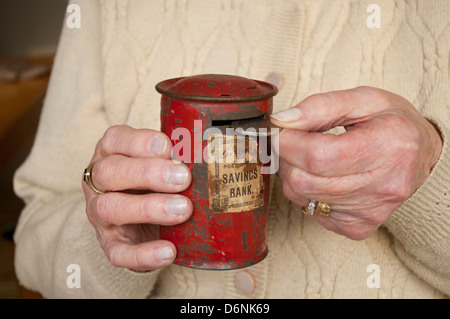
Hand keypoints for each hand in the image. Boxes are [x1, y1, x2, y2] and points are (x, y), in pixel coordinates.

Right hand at [82, 125, 192, 270]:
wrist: (146, 221)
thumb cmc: (156, 182)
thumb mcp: (163, 163)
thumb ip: (177, 156)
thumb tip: (210, 152)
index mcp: (111, 153)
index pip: (115, 140)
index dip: (140, 143)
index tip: (169, 148)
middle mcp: (99, 182)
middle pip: (109, 172)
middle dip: (147, 173)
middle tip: (182, 178)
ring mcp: (100, 214)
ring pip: (110, 208)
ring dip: (148, 208)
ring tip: (183, 209)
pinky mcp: (110, 244)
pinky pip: (119, 252)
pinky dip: (144, 253)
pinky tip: (168, 251)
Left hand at [271, 86, 442, 239]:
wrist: (421, 156)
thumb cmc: (392, 124)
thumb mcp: (364, 99)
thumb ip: (320, 106)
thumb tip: (282, 121)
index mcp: (388, 147)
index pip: (319, 156)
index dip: (287, 143)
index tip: (279, 131)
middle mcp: (383, 186)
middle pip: (304, 181)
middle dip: (285, 158)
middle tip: (291, 142)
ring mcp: (370, 211)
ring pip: (301, 197)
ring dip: (292, 174)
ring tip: (306, 157)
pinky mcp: (358, 227)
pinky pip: (310, 211)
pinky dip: (305, 192)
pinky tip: (321, 176)